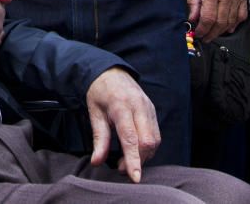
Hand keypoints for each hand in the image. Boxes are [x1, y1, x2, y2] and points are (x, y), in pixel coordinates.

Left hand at [86, 67, 158, 182]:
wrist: (110, 72)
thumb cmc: (99, 93)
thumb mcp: (94, 114)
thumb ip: (98, 139)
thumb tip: (96, 162)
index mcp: (121, 106)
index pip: (131, 138)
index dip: (133, 160)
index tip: (135, 177)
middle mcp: (139, 106)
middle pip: (147, 141)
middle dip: (137, 160)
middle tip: (120, 168)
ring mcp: (148, 108)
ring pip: (154, 140)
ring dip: (143, 156)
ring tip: (126, 160)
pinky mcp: (152, 110)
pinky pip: (156, 134)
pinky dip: (147, 147)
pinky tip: (135, 150)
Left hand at [186, 0, 246, 41]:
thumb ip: (193, 2)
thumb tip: (192, 19)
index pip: (208, 18)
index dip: (203, 30)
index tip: (198, 34)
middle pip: (220, 23)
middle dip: (211, 33)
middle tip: (205, 37)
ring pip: (231, 21)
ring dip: (222, 31)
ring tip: (214, 34)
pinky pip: (242, 14)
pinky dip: (236, 23)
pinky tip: (228, 27)